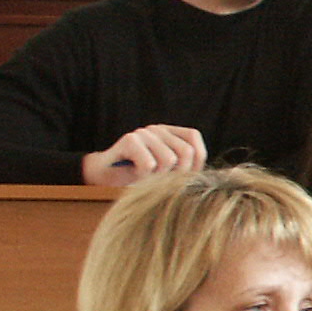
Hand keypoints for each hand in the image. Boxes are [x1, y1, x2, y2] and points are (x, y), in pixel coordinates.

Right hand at [80, 125, 206, 186]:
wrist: (101, 177)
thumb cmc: (136, 177)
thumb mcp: (166, 172)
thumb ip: (185, 168)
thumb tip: (210, 177)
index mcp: (170, 133)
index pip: (194, 139)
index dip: (194, 161)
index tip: (181, 177)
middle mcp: (158, 129)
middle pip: (185, 152)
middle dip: (176, 174)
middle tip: (159, 181)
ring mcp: (144, 133)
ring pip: (168, 160)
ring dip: (157, 177)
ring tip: (144, 177)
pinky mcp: (130, 140)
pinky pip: (149, 164)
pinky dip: (142, 177)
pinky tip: (133, 175)